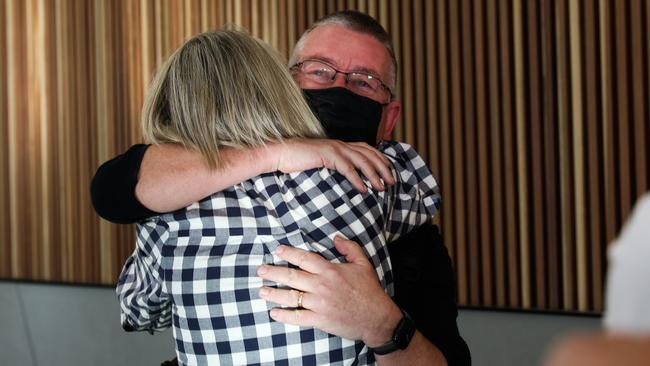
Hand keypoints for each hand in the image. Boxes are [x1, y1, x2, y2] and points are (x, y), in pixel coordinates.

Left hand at [256, 236, 402, 346]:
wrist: (376, 318)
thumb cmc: (370, 290)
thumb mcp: (363, 264)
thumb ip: (350, 248)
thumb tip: (336, 237)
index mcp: (330, 271)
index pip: (305, 258)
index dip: (289, 253)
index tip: (277, 250)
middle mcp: (322, 285)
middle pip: (292, 276)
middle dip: (274, 272)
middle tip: (261, 270)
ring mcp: (319, 304)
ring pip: (291, 296)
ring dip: (274, 293)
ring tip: (262, 291)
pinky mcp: (320, 320)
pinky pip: (298, 317)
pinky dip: (284, 315)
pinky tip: (274, 313)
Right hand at [271, 139, 395, 191]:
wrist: (281, 153)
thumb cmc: (298, 160)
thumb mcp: (321, 162)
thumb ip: (334, 165)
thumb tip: (346, 177)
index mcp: (340, 145)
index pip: (367, 148)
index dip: (381, 159)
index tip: (390, 171)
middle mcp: (340, 144)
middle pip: (369, 153)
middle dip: (383, 168)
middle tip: (392, 181)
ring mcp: (334, 149)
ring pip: (362, 160)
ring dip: (374, 175)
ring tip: (382, 187)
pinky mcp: (327, 155)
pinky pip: (347, 168)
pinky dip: (357, 179)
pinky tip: (363, 189)